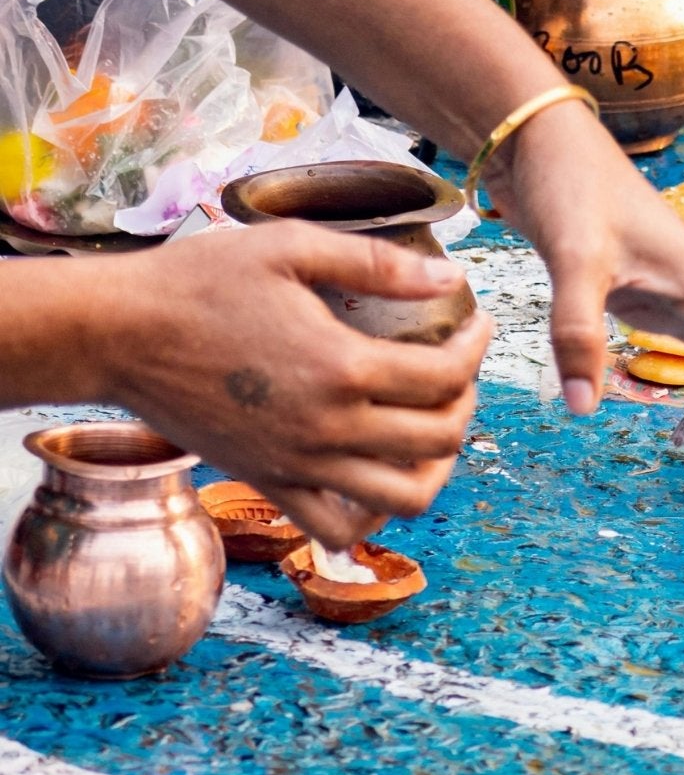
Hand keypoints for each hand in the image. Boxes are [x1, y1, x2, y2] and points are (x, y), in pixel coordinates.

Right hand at [94, 223, 489, 547]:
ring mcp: (298, 464)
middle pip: (439, 439)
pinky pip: (338, 527)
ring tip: (432, 427)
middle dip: (466, 401)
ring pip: (404, 498)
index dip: (477, 349)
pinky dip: (375, 513)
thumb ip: (379, 263)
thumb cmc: (199, 282)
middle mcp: (328, 428)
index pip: (447, 377)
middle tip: (458, 369)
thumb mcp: (292, 248)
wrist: (116, 334)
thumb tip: (451, 277)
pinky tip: (379, 471)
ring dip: (436, 465)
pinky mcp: (267, 482)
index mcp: (342, 369)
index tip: (475, 324)